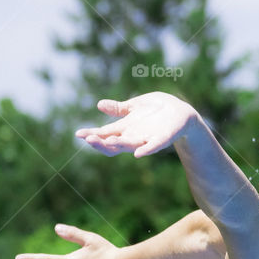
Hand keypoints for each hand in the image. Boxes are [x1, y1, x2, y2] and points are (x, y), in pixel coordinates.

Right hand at [75, 93, 196, 157]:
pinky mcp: (163, 139)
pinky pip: (153, 146)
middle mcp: (134, 136)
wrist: (180, 113)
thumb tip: (99, 105)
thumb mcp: (135, 106)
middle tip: (88, 139)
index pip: (105, 134)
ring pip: (130, 146)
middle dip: (101, 142)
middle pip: (114, 143)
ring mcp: (148, 139)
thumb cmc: (157, 110)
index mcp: (126, 129)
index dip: (92, 134)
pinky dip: (146, 150)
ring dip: (118, 145)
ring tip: (106, 142)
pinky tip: (138, 154)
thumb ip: (119, 109)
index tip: (79, 134)